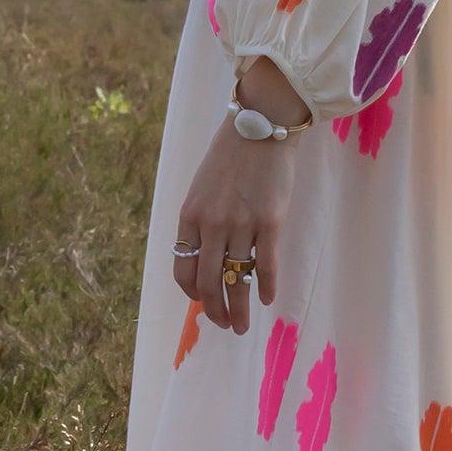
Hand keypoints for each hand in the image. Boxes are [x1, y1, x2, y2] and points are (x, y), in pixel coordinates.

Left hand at [173, 58, 311, 335]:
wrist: (261, 124)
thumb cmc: (231, 155)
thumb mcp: (202, 187)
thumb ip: (200, 221)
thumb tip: (206, 257)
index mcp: (189, 216)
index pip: (182, 269)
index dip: (192, 294)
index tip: (202, 303)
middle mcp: (211, 225)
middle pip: (207, 282)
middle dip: (214, 311)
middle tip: (224, 325)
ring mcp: (240, 224)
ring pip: (235, 281)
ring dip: (238, 310)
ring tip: (242, 326)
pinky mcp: (269, 221)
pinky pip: (265, 266)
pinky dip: (264, 288)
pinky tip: (266, 300)